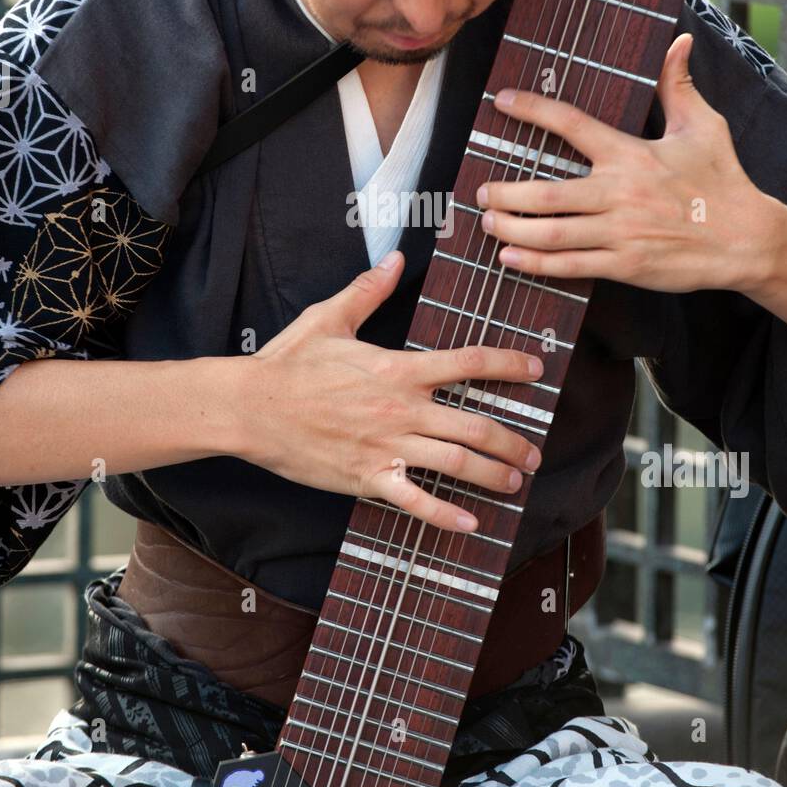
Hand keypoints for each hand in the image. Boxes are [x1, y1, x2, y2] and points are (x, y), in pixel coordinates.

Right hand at [231, 250, 542, 532]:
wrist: (250, 408)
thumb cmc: (288, 363)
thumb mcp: (329, 318)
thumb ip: (368, 291)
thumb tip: (394, 261)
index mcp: (397, 369)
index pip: (467, 362)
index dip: (508, 364)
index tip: (536, 370)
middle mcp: (401, 409)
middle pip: (475, 425)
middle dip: (513, 441)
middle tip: (534, 452)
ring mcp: (386, 446)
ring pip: (456, 463)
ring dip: (493, 474)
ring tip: (515, 481)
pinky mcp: (367, 476)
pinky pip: (415, 500)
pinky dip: (446, 515)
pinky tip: (471, 524)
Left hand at [476, 33, 772, 294]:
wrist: (748, 240)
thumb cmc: (723, 181)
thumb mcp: (703, 127)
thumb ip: (678, 86)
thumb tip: (678, 42)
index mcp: (631, 154)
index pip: (572, 124)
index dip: (532, 111)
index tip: (501, 102)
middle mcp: (620, 193)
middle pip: (547, 192)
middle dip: (506, 192)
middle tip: (481, 189)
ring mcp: (621, 232)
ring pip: (552, 232)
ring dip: (512, 227)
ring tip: (487, 220)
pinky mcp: (625, 264)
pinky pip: (570, 265)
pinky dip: (535, 263)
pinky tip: (509, 257)